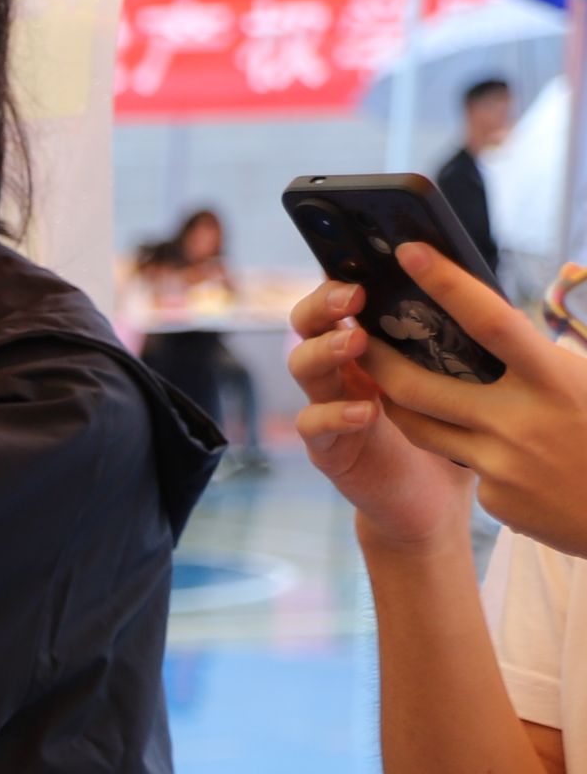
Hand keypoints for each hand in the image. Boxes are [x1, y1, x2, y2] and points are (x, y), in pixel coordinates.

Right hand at [289, 276, 476, 557]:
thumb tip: (471, 289)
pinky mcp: (327, 449)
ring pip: (302, 368)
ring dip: (324, 350)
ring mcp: (329, 408)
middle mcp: (342, 373)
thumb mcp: (455, 380)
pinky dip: (335, 414)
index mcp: (371, 350)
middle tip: (350, 297)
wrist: (432, 505)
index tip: (364, 269)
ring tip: (354, 344)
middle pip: (306, 327)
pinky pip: (313, 424)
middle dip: (321, 307)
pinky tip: (365, 411)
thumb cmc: (449, 435)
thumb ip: (445, 343)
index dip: (340, 282)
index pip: (341, 304)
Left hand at [350, 243, 586, 557]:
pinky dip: (478, 451)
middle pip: (420, 386)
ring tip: (389, 383)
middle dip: (377, 359)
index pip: (491, 321)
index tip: (410, 253)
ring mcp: (502, 465)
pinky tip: (513, 456)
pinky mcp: (496, 499)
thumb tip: (495, 330)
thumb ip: (544, 358)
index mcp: (556, 380)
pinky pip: (468, 464)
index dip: (447, 284)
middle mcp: (521, 422)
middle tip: (355, 336)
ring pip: (425, 429)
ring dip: (400, 404)